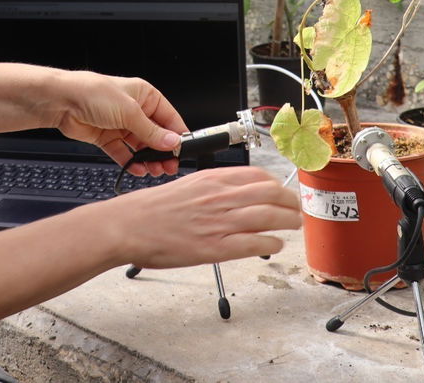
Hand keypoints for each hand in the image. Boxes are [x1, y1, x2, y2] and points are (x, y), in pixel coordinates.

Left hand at [48, 71, 186, 177]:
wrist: (62, 101)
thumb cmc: (94, 93)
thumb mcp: (130, 112)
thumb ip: (152, 131)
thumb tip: (172, 142)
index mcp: (145, 96)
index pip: (169, 118)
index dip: (176, 135)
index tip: (182, 152)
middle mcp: (135, 110)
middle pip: (155, 135)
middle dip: (162, 151)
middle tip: (169, 167)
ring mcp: (120, 124)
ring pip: (140, 146)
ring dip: (148, 159)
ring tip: (154, 170)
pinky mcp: (107, 137)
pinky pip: (124, 152)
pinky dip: (131, 162)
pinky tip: (137, 169)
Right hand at [96, 166, 301, 267]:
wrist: (127, 226)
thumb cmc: (150, 208)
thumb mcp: (185, 185)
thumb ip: (211, 188)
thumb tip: (234, 194)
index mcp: (211, 179)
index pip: (257, 175)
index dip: (276, 184)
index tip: (282, 191)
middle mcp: (219, 197)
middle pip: (271, 194)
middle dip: (290, 202)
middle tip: (295, 210)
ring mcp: (219, 222)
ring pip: (269, 217)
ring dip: (288, 222)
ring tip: (293, 226)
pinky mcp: (215, 248)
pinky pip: (254, 244)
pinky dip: (271, 244)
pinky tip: (275, 246)